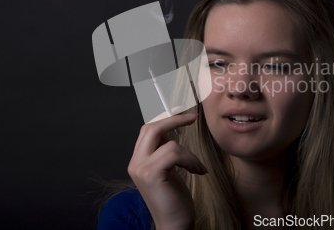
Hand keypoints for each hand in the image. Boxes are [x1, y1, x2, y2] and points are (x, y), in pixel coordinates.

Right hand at [128, 111, 207, 229]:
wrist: (174, 224)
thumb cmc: (174, 200)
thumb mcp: (168, 170)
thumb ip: (165, 151)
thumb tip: (174, 129)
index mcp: (138, 160)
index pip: (147, 130)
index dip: (166, 119)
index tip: (184, 114)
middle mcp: (135, 163)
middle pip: (151, 128)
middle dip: (174, 120)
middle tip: (192, 117)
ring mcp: (141, 169)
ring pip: (169, 142)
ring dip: (189, 153)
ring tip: (197, 167)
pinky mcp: (152, 174)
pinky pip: (175, 153)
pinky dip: (191, 160)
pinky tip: (198, 171)